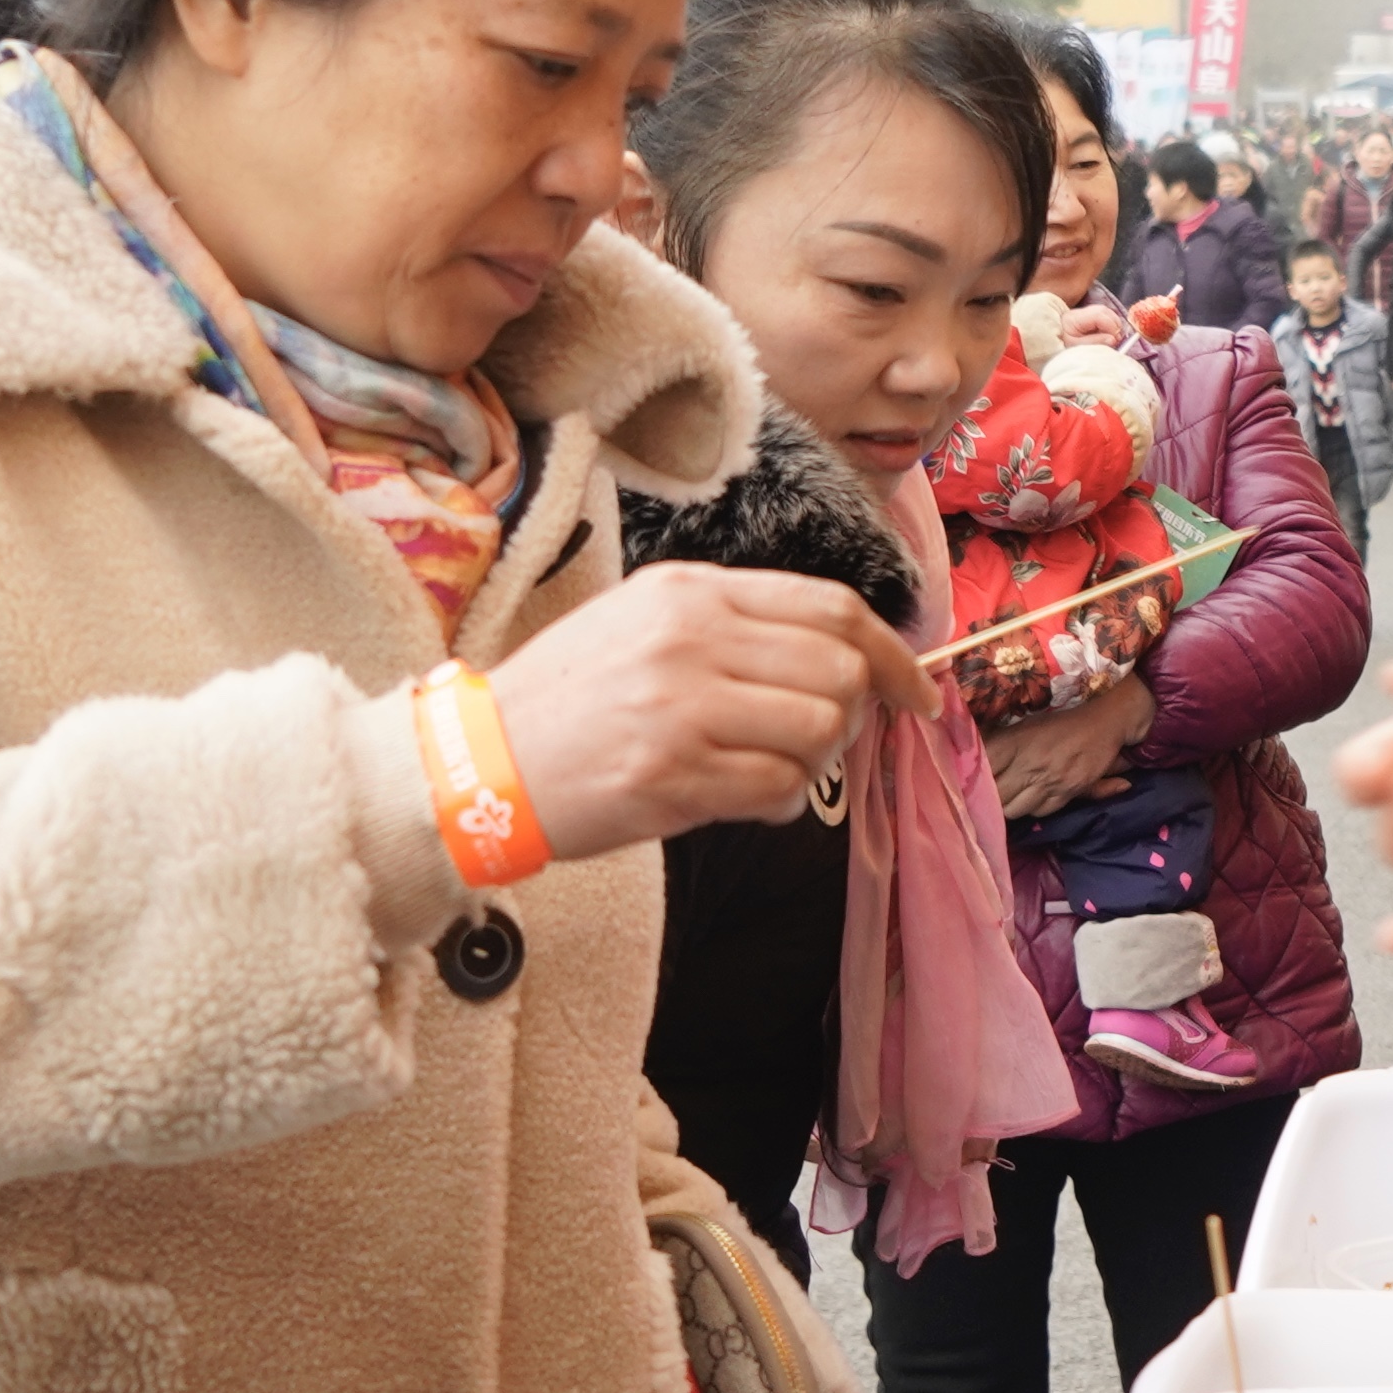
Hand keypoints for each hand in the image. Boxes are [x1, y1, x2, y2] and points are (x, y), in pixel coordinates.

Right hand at [482, 563, 931, 860]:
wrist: (476, 761)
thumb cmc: (570, 699)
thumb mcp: (645, 625)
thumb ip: (737, 630)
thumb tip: (846, 660)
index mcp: (690, 591)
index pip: (832, 607)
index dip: (891, 652)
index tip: (916, 691)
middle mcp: (691, 637)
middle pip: (840, 668)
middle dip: (853, 716)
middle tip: (819, 743)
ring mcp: (681, 704)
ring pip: (820, 729)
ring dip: (814, 762)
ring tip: (769, 771)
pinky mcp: (670, 771)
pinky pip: (777, 786)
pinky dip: (778, 800)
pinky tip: (742, 800)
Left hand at [986, 674, 1153, 817]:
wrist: (1104, 724)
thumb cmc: (1059, 724)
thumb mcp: (1025, 728)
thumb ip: (999, 747)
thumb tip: (967, 762)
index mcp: (1013, 742)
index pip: (982, 771)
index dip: (974, 782)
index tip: (971, 784)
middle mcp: (1028, 763)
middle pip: (996, 797)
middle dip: (992, 800)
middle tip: (993, 795)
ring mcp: (1048, 780)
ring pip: (1015, 810)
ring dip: (1012, 806)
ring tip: (1015, 796)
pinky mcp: (1066, 792)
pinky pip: (1040, 812)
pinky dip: (1035, 809)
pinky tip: (1037, 796)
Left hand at [1059, 302, 1129, 346]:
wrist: (1047, 346)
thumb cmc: (1060, 348)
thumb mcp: (1076, 347)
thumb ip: (1094, 342)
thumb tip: (1113, 339)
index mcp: (1075, 318)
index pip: (1099, 314)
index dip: (1111, 326)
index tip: (1116, 339)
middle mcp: (1080, 313)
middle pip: (1104, 310)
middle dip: (1114, 324)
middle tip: (1118, 339)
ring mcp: (1083, 314)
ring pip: (1105, 313)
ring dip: (1113, 324)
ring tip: (1114, 338)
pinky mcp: (1086, 319)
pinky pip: (1103, 318)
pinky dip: (1109, 325)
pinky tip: (1109, 335)